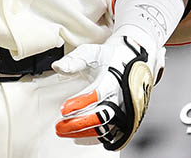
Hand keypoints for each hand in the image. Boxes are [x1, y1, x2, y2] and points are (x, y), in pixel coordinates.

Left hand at [52, 25, 163, 150]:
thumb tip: (57, 66)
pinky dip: (95, 137)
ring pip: (106, 128)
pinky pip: (111, 134)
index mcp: (114, 79)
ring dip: (84, 132)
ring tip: (64, 131)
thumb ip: (74, 60)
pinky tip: (78, 137)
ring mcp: (125, 110)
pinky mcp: (125, 120)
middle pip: (101, 115)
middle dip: (79, 123)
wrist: (133, 62)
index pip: (98, 93)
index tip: (64, 109)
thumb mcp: (91, 52)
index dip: (81, 102)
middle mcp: (122, 97)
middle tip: (60, 126)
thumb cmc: (110, 58)